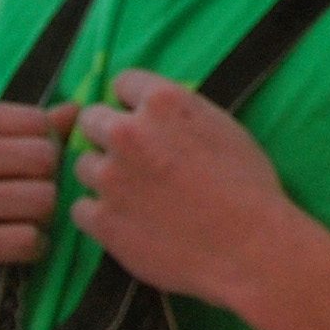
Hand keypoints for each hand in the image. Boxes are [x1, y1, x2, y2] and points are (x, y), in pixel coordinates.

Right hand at [0, 100, 74, 324]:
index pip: (37, 123)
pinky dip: (34, 247)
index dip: (47, 150)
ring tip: (23, 224)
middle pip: (45, 158)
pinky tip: (18, 250)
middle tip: (28, 203)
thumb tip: (76, 109)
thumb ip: (20, 131)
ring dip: (43, 219)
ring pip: (42, 199)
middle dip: (48, 184)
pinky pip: (27, 239)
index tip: (26, 173)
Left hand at [70, 70, 301, 307]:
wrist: (249, 246)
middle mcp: (128, 133)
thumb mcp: (222, 127)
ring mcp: (110, 178)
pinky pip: (80, 208)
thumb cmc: (248, 186)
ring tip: (133, 195)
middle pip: (91, 119)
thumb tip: (156, 113)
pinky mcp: (101, 220)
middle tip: (133, 159)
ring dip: (102, 176)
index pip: (123, 82)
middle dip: (108, 135)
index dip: (133, 103)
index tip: (143, 121)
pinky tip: (127, 221)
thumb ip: (180, 113)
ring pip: (82, 165)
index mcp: (163, 103)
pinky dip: (99, 214)